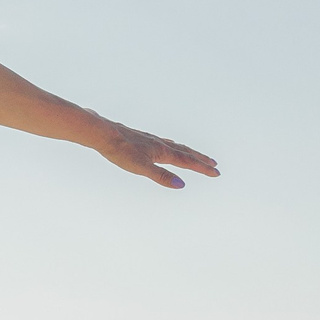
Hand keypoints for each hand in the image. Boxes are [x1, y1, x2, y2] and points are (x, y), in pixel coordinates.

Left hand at [99, 120, 218, 189]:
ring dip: (189, 153)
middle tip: (214, 165)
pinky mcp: (143, 140)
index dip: (202, 168)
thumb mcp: (141, 168)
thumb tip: (181, 185)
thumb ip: (161, 176)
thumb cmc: (120, 151)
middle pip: (186, 152)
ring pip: (176, 147)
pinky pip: (165, 144)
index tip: (217, 173)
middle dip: (201, 160)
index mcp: (162, 152)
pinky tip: (169, 148)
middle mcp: (160, 144)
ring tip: (198, 156)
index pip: (187, 162)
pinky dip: (174, 148)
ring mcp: (152, 141)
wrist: (103, 134)